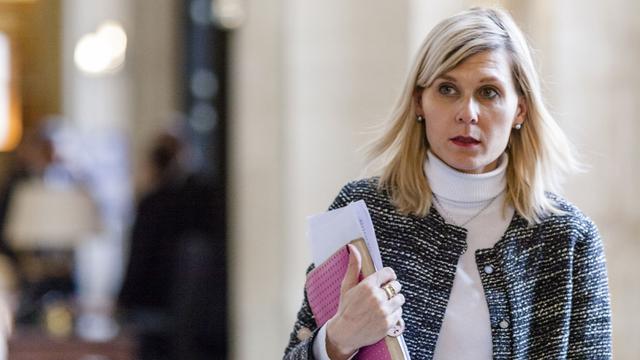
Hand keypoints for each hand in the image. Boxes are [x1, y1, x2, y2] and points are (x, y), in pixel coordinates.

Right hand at [326, 244, 404, 358]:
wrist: (345, 333)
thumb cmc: (346, 308)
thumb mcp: (347, 286)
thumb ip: (354, 266)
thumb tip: (353, 247)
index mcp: (367, 286)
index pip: (389, 273)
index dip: (388, 277)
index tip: (385, 281)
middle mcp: (377, 297)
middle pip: (397, 286)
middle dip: (392, 289)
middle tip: (383, 295)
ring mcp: (384, 311)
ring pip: (400, 299)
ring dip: (394, 302)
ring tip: (384, 305)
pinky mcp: (389, 323)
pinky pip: (400, 314)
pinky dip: (394, 314)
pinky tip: (384, 315)